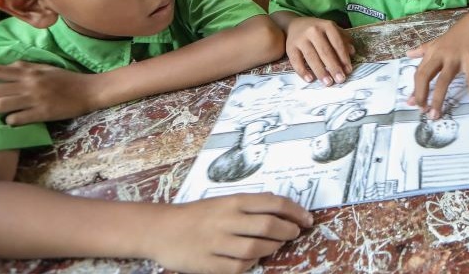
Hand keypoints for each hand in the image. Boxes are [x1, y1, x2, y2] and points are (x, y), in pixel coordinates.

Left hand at [0, 61, 105, 124]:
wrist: (89, 90)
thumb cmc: (66, 79)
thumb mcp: (45, 68)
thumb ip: (25, 68)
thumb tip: (5, 70)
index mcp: (28, 71)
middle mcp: (28, 83)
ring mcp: (34, 98)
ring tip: (6, 111)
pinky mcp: (41, 113)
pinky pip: (15, 119)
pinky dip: (12, 121)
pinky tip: (18, 119)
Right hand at [147, 194, 311, 273]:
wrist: (161, 229)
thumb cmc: (198, 215)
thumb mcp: (224, 201)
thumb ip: (250, 205)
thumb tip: (282, 208)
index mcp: (232, 201)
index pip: (273, 203)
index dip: (295, 211)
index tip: (307, 219)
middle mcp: (226, 220)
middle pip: (269, 226)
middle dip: (289, 231)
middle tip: (295, 233)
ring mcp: (216, 243)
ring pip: (256, 249)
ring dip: (272, 248)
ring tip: (275, 245)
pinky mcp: (208, 263)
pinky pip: (238, 267)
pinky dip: (250, 264)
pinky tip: (252, 259)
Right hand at [286, 17, 353, 84]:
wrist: (294, 25)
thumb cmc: (318, 30)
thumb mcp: (331, 30)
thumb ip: (343, 39)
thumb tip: (352, 52)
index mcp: (326, 26)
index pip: (337, 43)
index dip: (343, 57)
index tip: (348, 70)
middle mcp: (313, 31)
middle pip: (325, 51)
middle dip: (333, 67)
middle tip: (340, 80)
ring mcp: (300, 39)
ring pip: (311, 57)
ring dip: (320, 71)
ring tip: (328, 82)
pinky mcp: (290, 47)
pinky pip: (296, 61)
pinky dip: (302, 71)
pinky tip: (310, 79)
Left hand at [406, 12, 468, 118]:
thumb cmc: (458, 34)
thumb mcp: (437, 41)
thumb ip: (422, 50)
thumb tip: (407, 54)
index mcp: (432, 53)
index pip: (419, 73)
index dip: (415, 89)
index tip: (412, 103)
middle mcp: (440, 56)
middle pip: (425, 76)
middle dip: (421, 94)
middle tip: (422, 110)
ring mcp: (455, 57)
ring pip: (443, 80)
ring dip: (438, 99)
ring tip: (436, 114)